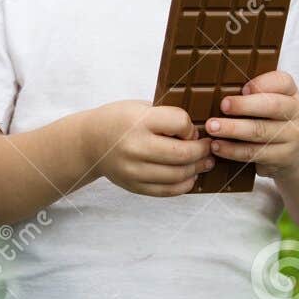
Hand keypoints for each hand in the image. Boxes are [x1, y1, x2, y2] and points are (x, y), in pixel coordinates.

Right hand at [86, 101, 212, 196]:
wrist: (89, 142)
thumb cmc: (118, 119)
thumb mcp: (140, 107)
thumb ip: (166, 116)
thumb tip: (199, 130)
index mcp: (139, 121)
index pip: (180, 123)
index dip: (191, 127)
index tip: (192, 129)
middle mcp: (136, 147)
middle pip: (182, 153)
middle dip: (202, 151)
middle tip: (209, 147)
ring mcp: (134, 170)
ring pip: (178, 175)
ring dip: (197, 169)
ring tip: (205, 162)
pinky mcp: (134, 186)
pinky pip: (167, 191)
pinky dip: (184, 185)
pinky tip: (190, 176)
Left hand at [207, 70, 298, 177]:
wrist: (291, 154)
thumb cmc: (270, 119)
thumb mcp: (269, 100)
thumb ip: (252, 92)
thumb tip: (220, 87)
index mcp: (291, 92)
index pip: (282, 82)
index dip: (262, 84)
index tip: (243, 88)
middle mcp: (295, 112)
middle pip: (271, 106)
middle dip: (244, 106)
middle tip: (222, 106)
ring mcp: (291, 136)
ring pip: (260, 131)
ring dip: (233, 129)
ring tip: (212, 127)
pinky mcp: (282, 157)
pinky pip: (254, 152)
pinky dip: (232, 150)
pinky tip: (217, 146)